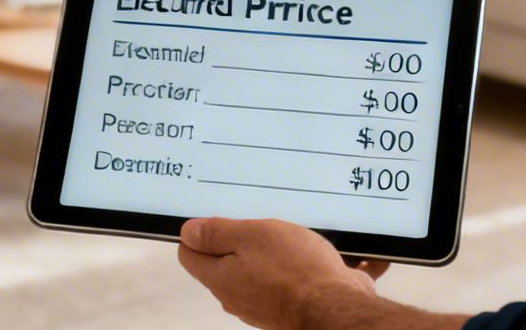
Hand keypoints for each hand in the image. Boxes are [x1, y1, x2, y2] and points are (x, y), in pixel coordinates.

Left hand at [177, 218, 383, 329]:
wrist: (337, 307)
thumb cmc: (296, 271)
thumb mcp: (251, 235)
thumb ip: (217, 233)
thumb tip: (189, 232)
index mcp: (219, 278)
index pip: (189, 255)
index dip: (197, 233)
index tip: (213, 219)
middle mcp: (235, 296)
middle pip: (222, 264)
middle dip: (234, 242)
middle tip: (254, 223)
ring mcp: (260, 305)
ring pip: (251, 273)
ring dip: (264, 254)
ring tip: (284, 237)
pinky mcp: (285, 307)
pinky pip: (277, 282)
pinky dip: (284, 268)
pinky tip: (302, 255)